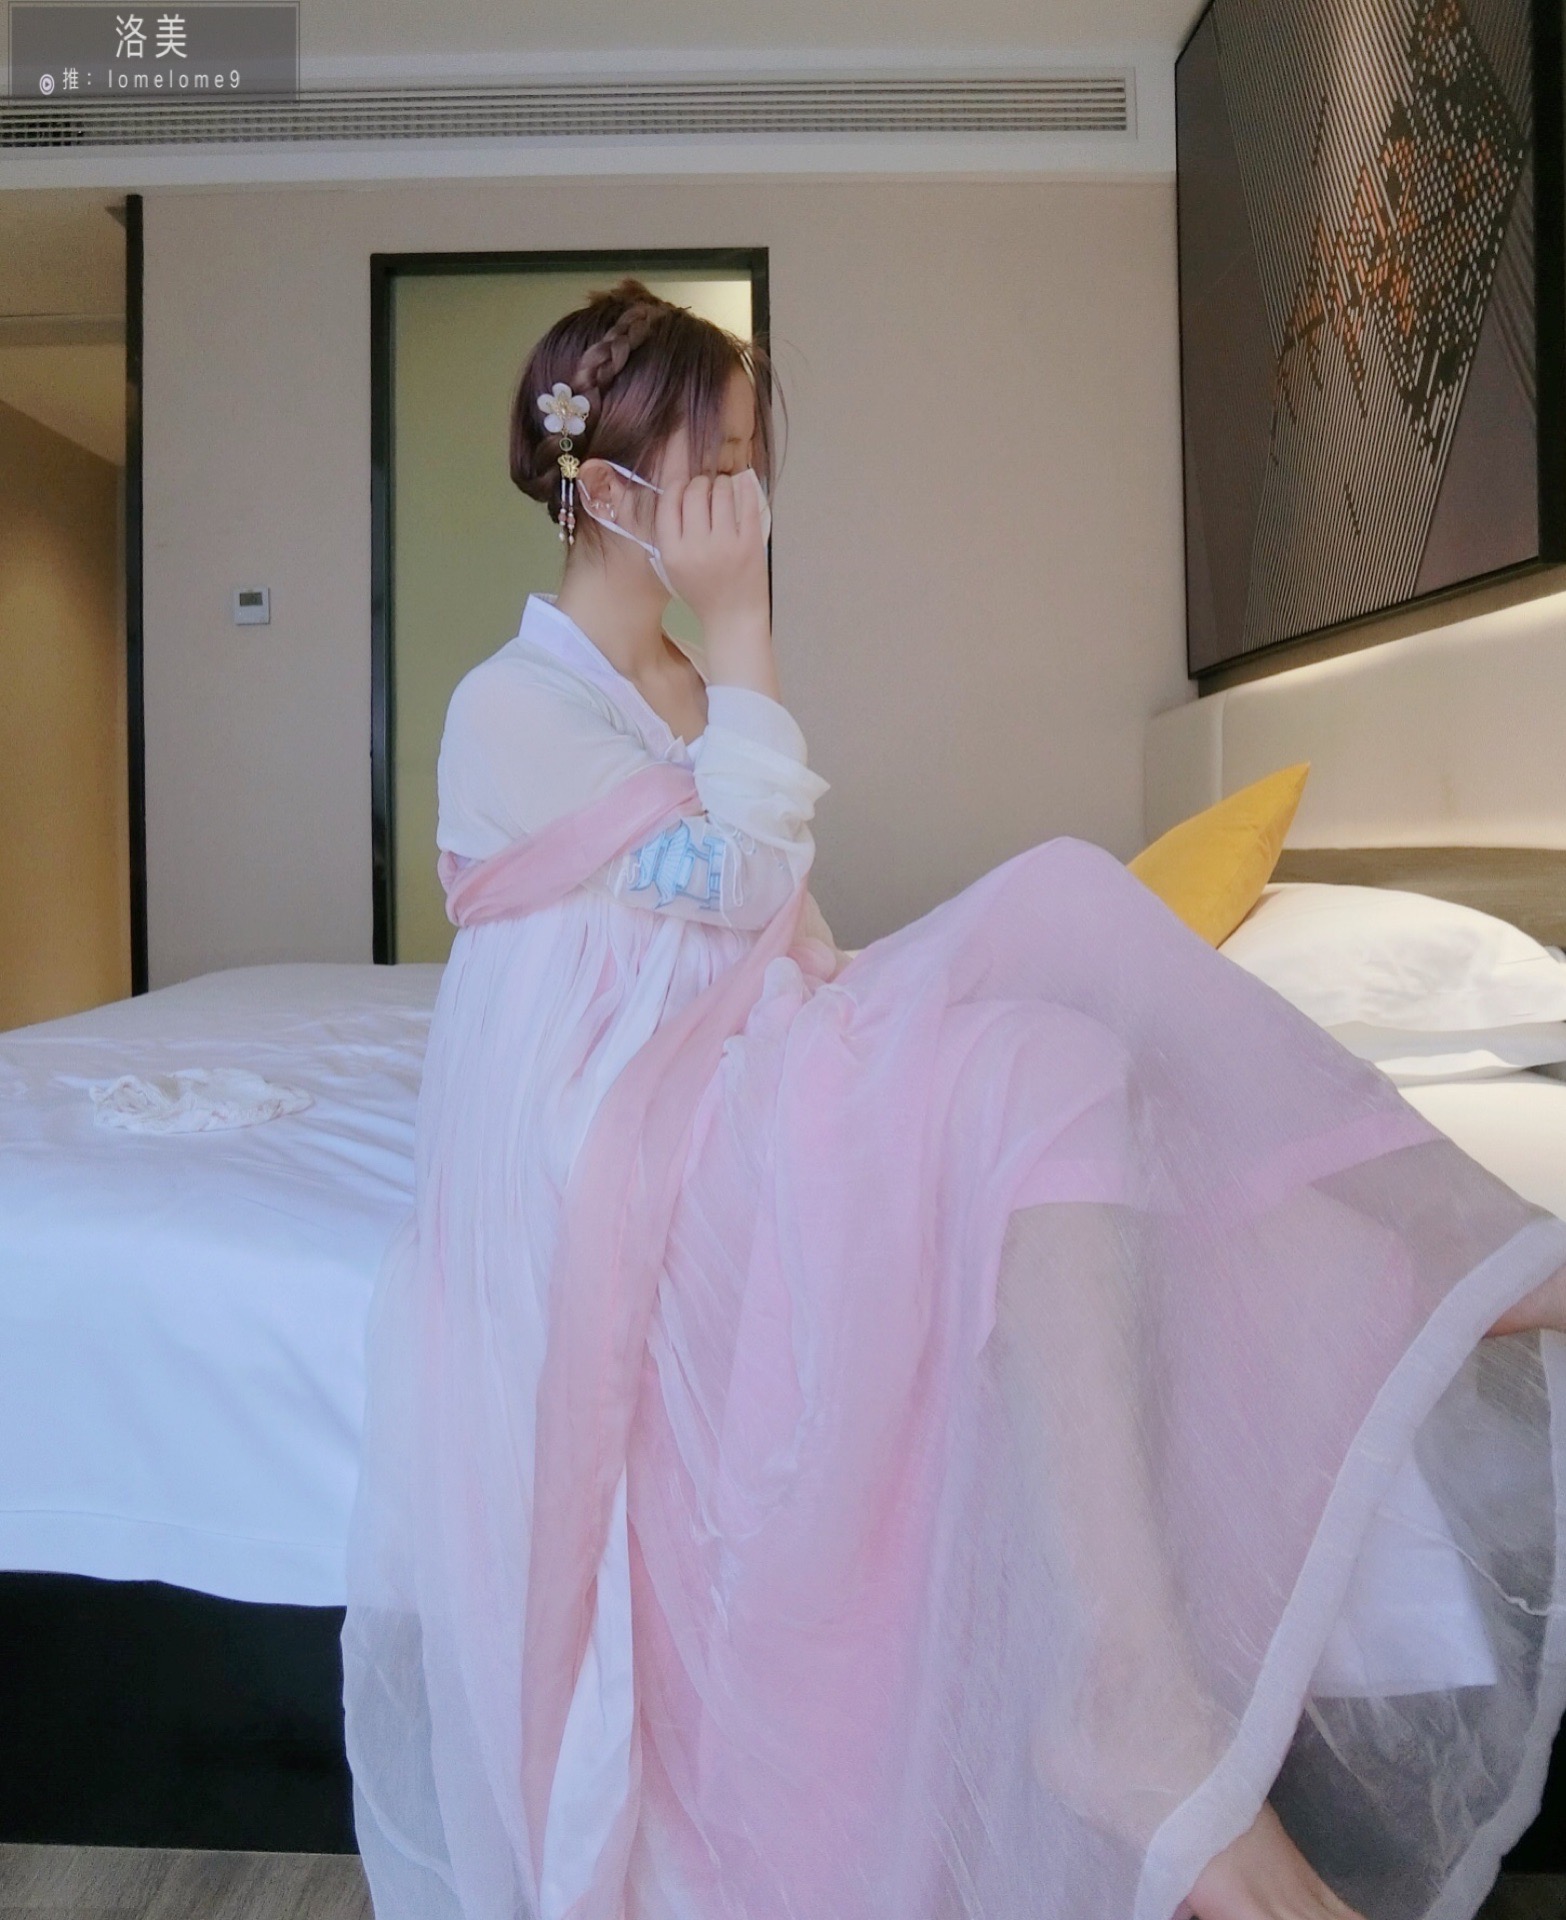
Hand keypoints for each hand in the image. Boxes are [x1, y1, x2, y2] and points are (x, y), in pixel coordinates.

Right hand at [654, 472, 770, 640]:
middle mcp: (696, 546)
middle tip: (706, 486)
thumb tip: (678, 488)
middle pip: (694, 493)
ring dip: (722, 483)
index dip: (676, 486)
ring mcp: (725, 544)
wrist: (733, 618)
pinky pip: (747, 505)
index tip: (684, 484)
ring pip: (721, 492)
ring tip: (723, 487)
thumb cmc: (701, 592)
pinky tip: (743, 483)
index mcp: (672, 553)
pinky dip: (746, 488)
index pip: (668, 503)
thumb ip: (671, 533)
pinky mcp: (750, 544)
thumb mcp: (673, 567)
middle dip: (700, 483)